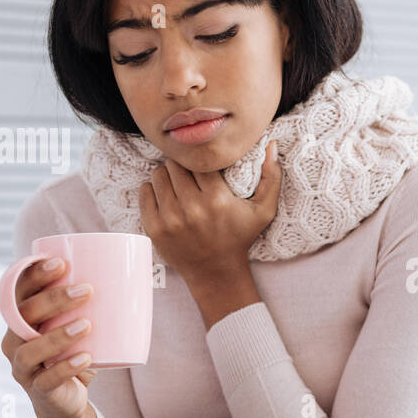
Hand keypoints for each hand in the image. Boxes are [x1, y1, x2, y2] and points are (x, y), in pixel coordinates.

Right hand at [1, 257, 97, 417]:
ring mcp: (22, 368)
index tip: (61, 262)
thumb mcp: (77, 327)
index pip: (19, 292)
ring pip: (29, 350)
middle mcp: (14, 341)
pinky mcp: (38, 390)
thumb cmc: (72, 353)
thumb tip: (132, 273)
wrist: (66, 399)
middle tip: (86, 290)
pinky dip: (66, 368)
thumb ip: (90, 305)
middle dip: (53, 300)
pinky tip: (86, 358)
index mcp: (21, 320)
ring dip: (57, 336)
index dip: (35, 276)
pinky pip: (47, 380)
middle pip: (24, 316)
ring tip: (87, 324)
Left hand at [139, 139, 280, 281]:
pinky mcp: (155, 228)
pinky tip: (166, 199)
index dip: (199, 161)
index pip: (198, 160)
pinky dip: (152, 191)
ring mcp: (171, 219)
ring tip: (177, 187)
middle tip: (189, 177)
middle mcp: (193, 208)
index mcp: (218, 199)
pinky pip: (145, 192)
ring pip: (158, 175)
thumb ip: (272, 176)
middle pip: (174, 165)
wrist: (216, 273)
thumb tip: (272, 144)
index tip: (202, 170)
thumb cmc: (240, 237)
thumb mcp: (264, 210)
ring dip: (166, 177)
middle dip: (181, 167)